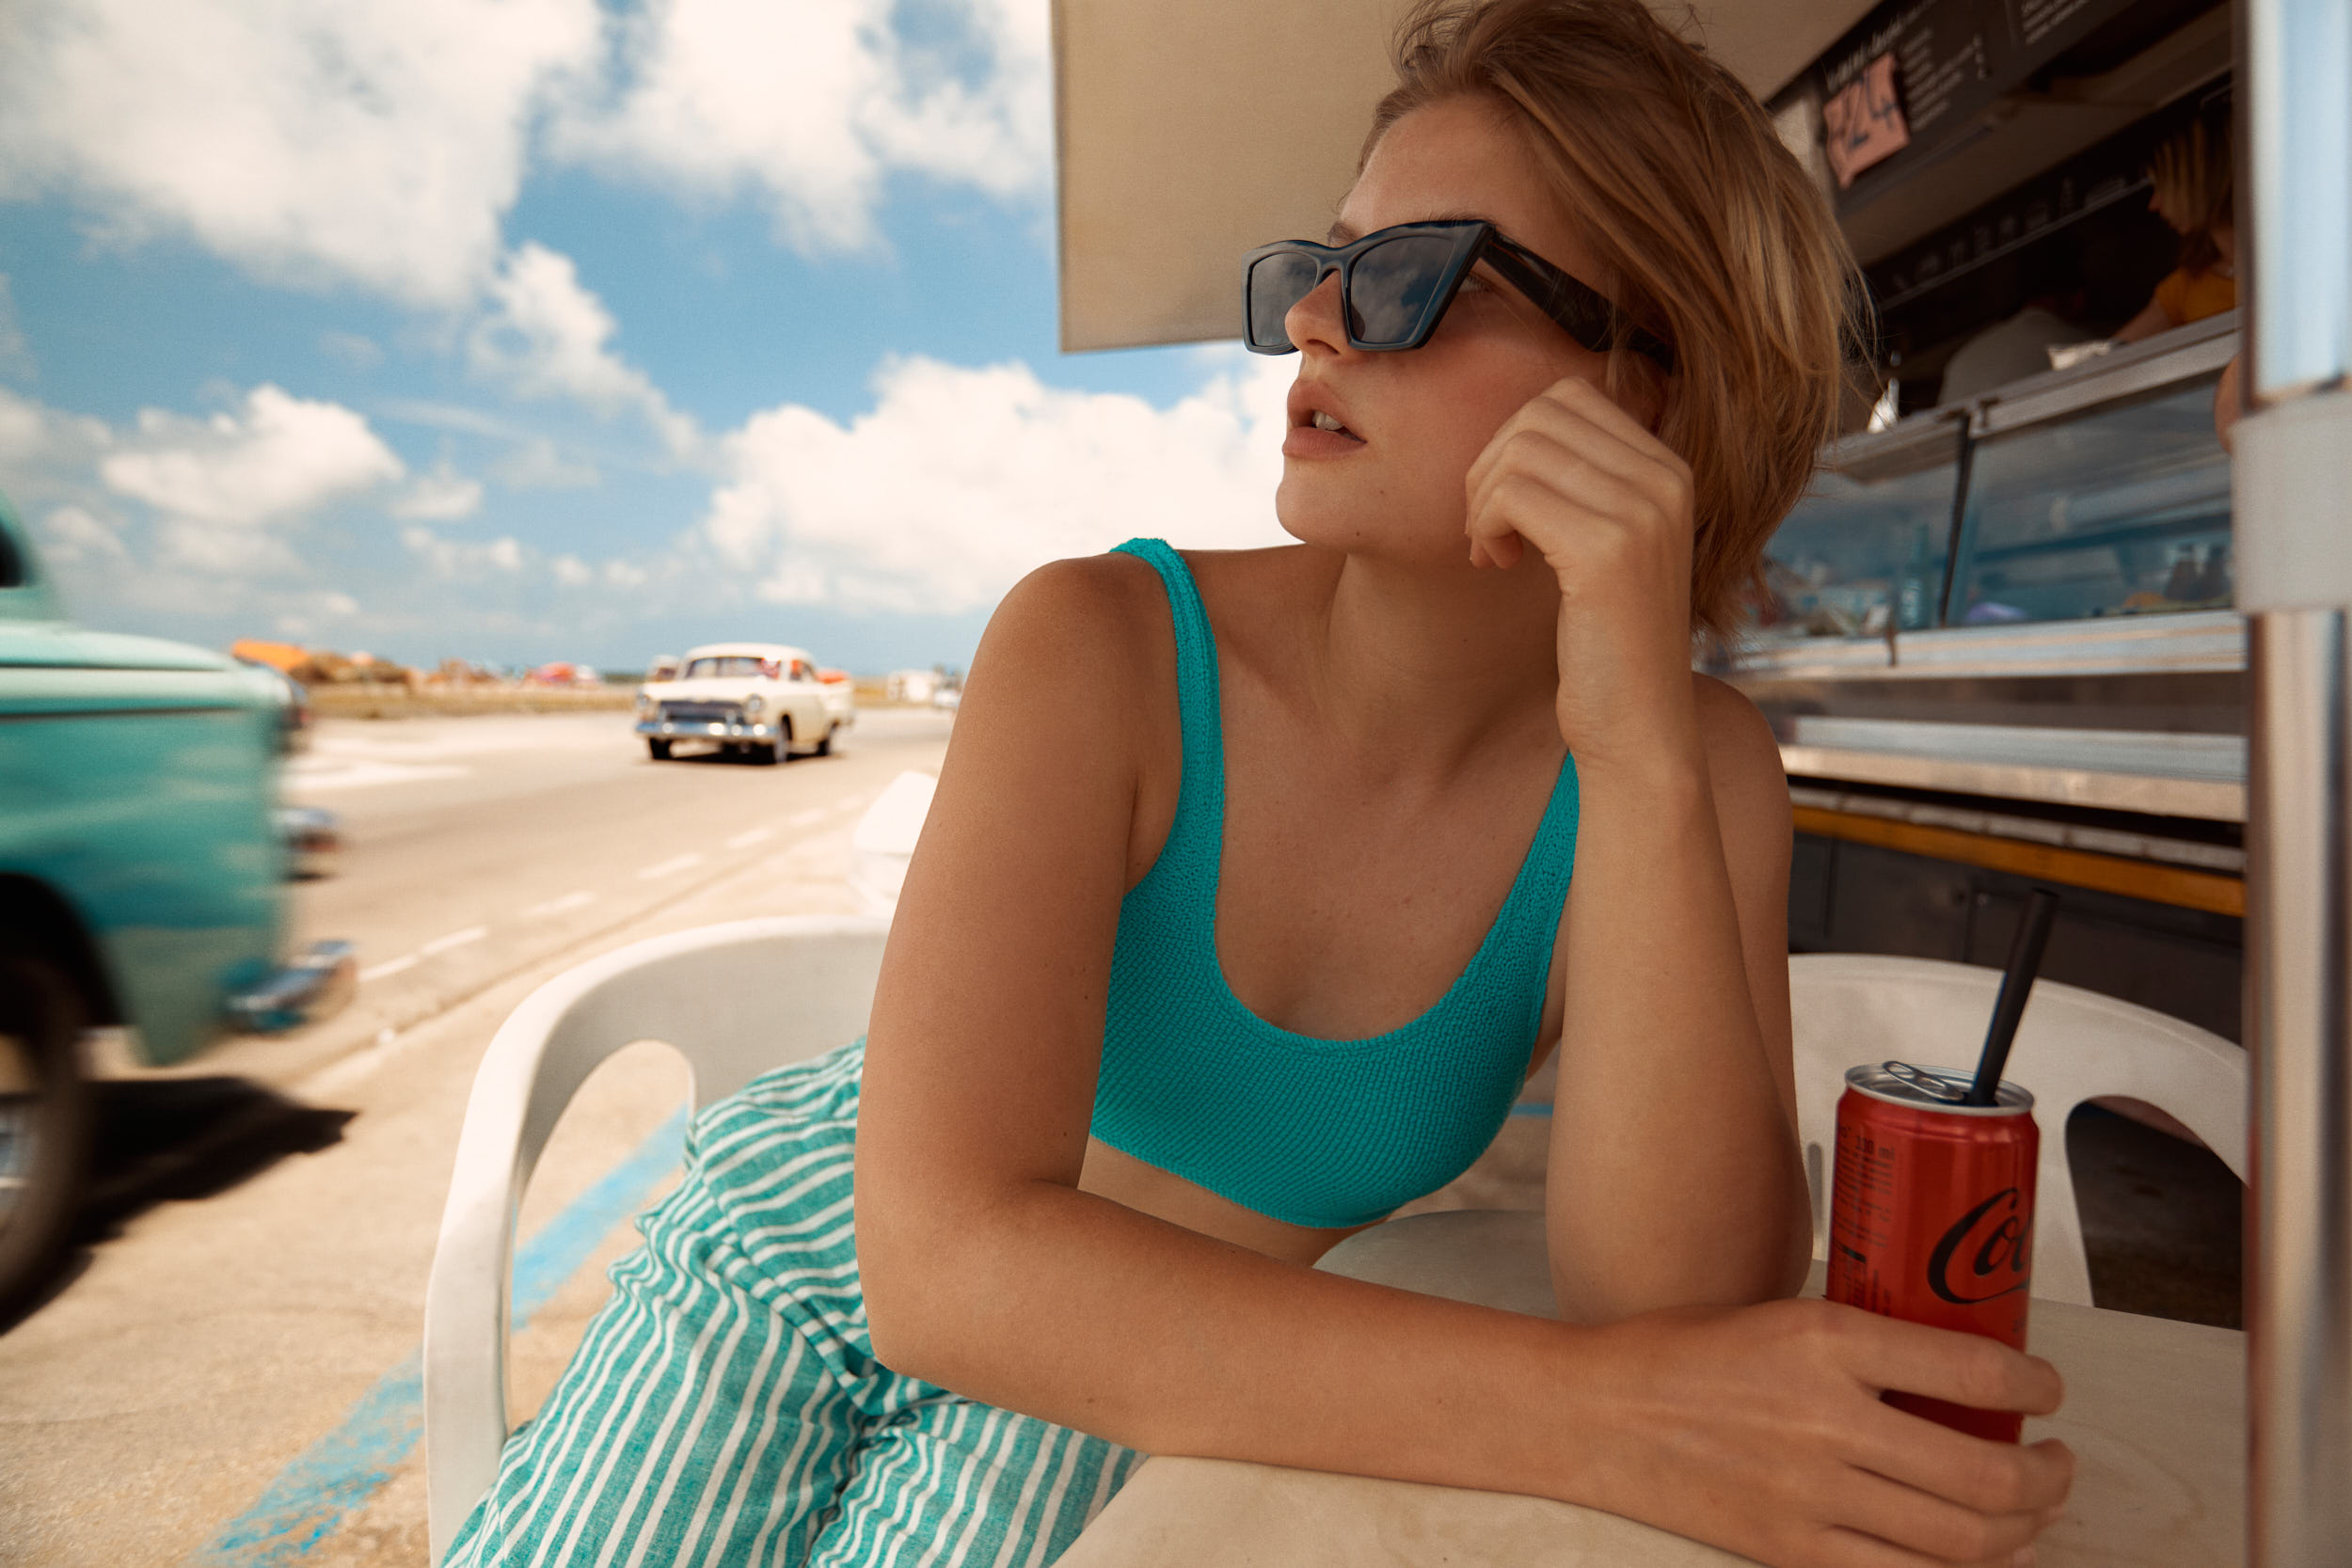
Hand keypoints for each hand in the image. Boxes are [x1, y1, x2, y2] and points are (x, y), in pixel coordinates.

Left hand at [1462, 375, 1698, 771]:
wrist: (1640, 725)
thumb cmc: (1607, 641)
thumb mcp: (1606, 545)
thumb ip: (1580, 484)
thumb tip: (1512, 434)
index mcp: (1670, 470)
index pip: (1568, 397)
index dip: (1515, 443)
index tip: (1507, 506)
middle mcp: (1666, 479)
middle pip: (1540, 414)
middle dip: (1491, 465)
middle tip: (1488, 529)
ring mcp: (1642, 512)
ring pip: (1520, 449)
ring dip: (1483, 499)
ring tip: (1493, 549)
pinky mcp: (1607, 550)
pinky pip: (1513, 495)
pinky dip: (1485, 525)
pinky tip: (1497, 563)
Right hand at [1569, 1298, 2074, 1567]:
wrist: (1600, 1413)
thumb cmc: (1685, 1354)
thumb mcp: (1782, 1317)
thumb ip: (1866, 1346)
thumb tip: (1959, 1372)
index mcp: (1825, 1340)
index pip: (1972, 1369)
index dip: (2036, 1385)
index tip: (2048, 1389)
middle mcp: (1827, 1419)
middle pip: (1986, 1473)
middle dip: (2049, 1475)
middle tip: (2058, 1461)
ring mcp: (1812, 1495)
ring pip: (1963, 1538)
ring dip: (2023, 1527)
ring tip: (2031, 1511)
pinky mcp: (1792, 1551)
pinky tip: (1978, 1553)